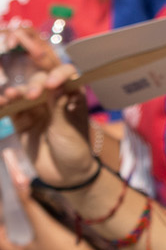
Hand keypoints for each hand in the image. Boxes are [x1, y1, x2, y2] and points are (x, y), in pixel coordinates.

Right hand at [0, 30, 97, 186]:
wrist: (66, 175)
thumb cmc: (75, 149)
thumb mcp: (68, 128)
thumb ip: (58, 106)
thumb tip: (56, 82)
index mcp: (73, 96)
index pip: (67, 75)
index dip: (59, 74)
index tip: (53, 83)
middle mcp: (55, 99)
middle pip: (42, 82)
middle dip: (36, 85)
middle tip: (33, 96)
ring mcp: (38, 110)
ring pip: (24, 94)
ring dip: (18, 92)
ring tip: (12, 95)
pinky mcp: (23, 122)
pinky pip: (12, 110)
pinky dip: (5, 105)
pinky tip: (1, 102)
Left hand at [0, 171, 92, 249]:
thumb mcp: (46, 227)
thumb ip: (30, 205)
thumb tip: (15, 179)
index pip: (0, 241)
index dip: (1, 227)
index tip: (6, 212)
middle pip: (18, 247)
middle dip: (21, 231)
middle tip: (28, 214)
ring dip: (39, 240)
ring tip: (48, 225)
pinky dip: (53, 249)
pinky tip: (66, 242)